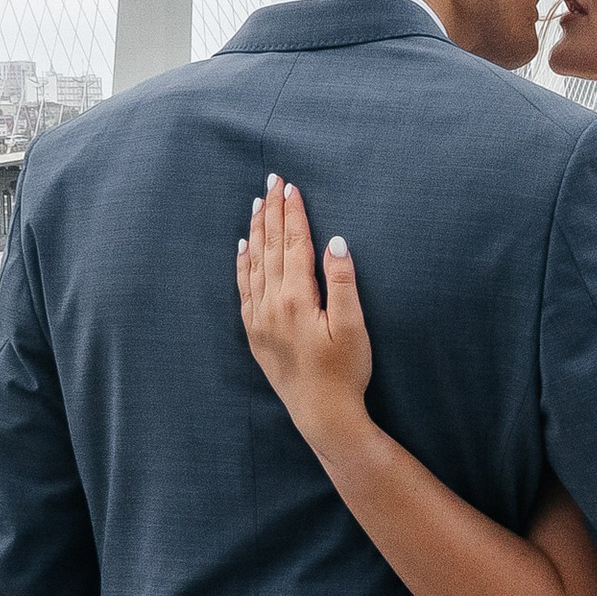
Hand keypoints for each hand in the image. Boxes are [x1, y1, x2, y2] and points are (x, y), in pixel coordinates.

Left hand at [238, 176, 375, 462]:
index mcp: (297, 299)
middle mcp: (271, 305)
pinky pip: (243, 288)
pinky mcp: (255, 333)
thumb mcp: (353, 328)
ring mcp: (259, 319)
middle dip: (273, 212)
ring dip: (256, 231)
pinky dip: (243, 263)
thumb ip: (343, 282)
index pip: (294, 245)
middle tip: (272, 180)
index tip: (291, 186)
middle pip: (271, 247)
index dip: (294, 214)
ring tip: (258, 203)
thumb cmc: (345, 372)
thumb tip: (335, 241)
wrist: (322, 415)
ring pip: (254, 263)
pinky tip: (243, 246)